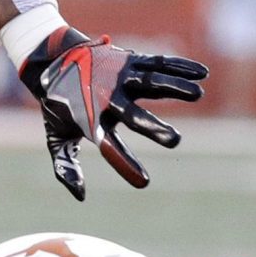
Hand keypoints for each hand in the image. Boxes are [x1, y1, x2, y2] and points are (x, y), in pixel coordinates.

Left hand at [16, 28, 206, 199]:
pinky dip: (180, 67)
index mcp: (90, 120)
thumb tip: (80, 196)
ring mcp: (119, 77)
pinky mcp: (130, 60)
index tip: (144, 182)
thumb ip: (67, 165)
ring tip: (198, 94)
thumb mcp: (57, 137)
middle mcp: (106, 98)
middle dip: (152, 127)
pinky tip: (202, 73)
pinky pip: (158, 63)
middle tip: (175, 141)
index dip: (126, 164)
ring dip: (174, 86)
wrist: (53, 61)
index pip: (109, 146)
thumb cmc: (60, 106)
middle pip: (132, 115)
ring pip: (150, 82)